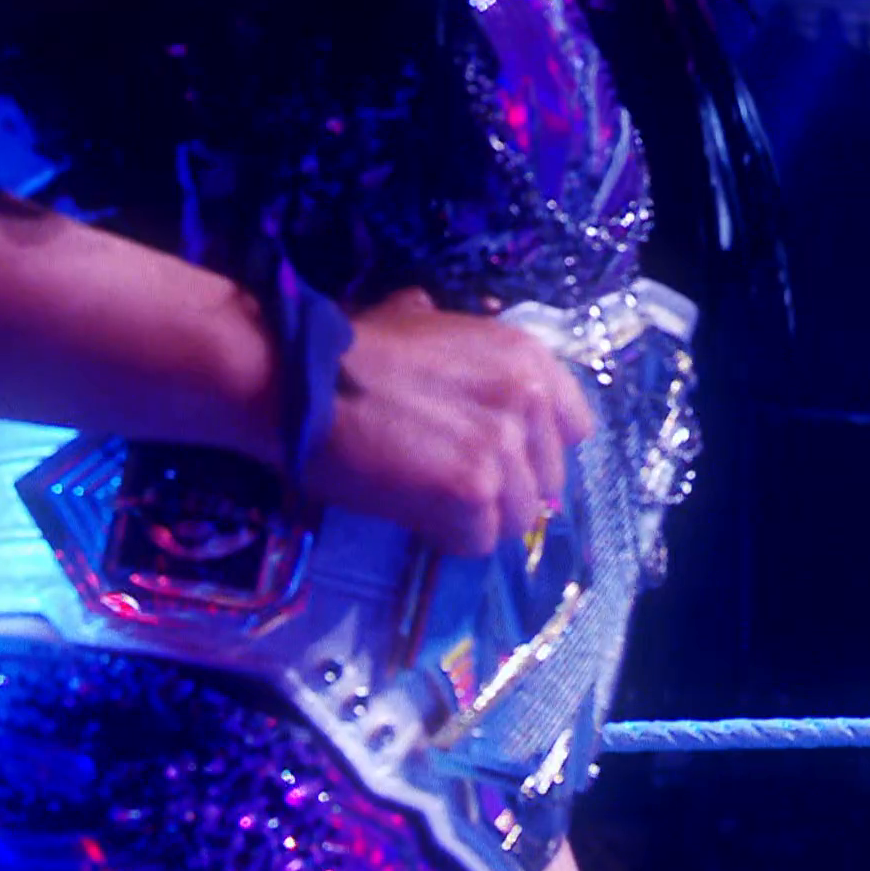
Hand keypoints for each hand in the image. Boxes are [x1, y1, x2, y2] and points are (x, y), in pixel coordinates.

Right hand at [306, 288, 595, 555]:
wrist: (295, 382)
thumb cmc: (350, 353)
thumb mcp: (430, 328)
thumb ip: (474, 357)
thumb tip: (482, 372)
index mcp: (528, 358)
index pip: (575, 429)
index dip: (536, 451)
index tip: (500, 457)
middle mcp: (528, 400)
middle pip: (546, 481)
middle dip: (506, 491)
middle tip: (452, 485)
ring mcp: (504, 447)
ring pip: (517, 519)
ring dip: (475, 520)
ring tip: (428, 500)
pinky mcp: (473, 490)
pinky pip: (478, 541)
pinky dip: (446, 538)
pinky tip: (413, 513)